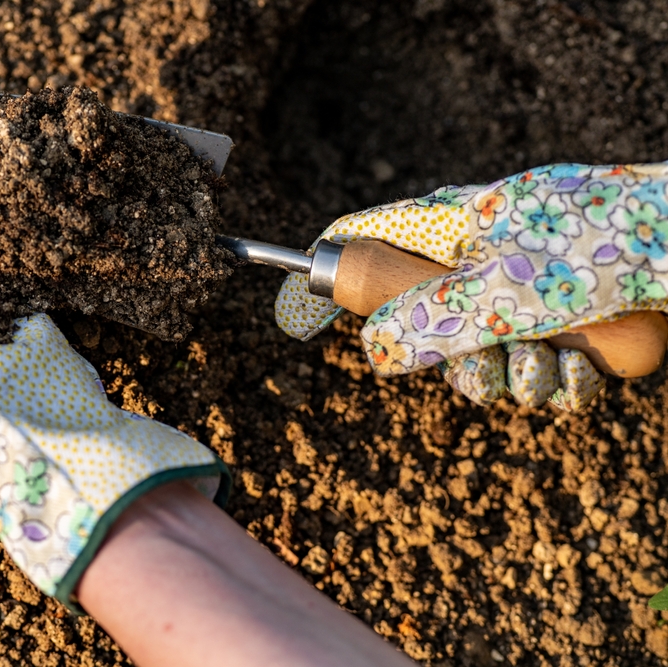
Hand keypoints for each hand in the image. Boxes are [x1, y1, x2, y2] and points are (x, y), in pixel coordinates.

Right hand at [276, 162, 667, 409]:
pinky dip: (554, 386)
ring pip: (475, 367)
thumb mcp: (502, 287)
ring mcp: (516, 302)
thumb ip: (426, 322)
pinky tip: (579, 365)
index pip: (360, 239)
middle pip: (414, 327)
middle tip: (480, 355)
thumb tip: (372, 351)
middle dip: (449, 362)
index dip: (321, 278)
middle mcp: (475, 266)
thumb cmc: (605, 245)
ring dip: (511, 378)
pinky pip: (529, 383)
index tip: (293, 320)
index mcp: (449, 228)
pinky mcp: (557, 336)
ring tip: (548, 356)